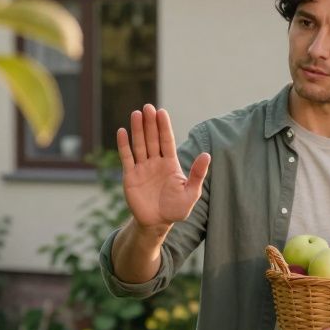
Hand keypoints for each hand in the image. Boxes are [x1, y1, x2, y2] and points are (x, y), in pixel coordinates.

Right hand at [116, 104, 209, 232]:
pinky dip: (124, 145)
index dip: (164, 127)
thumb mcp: (191, 193)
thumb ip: (198, 174)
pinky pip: (127, 158)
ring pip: (139, 145)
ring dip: (137, 130)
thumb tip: (207, 155)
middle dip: (150, 123)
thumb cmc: (176, 208)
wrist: (157, 223)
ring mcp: (142, 168)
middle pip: (152, 139)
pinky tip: (122, 131)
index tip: (162, 112)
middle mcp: (155, 162)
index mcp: (170, 163)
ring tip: (136, 114)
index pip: (166, 141)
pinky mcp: (130, 176)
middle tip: (148, 107)